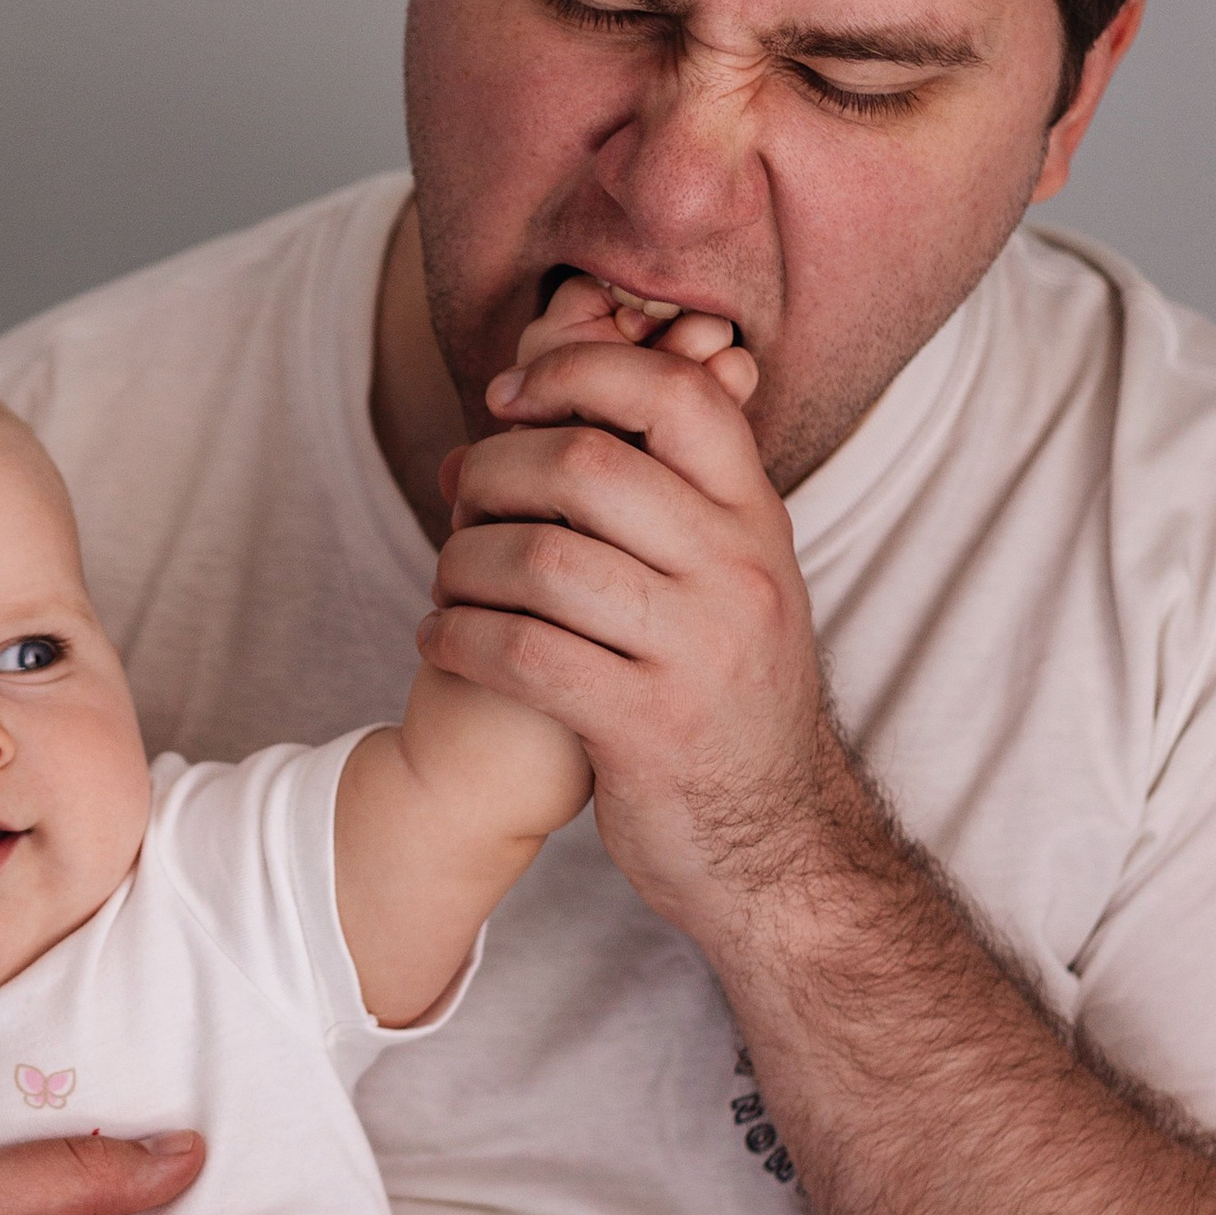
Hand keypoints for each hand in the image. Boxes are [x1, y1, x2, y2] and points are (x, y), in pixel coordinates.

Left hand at [419, 277, 840, 936]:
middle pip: (588, 465)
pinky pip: (523, 653)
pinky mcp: (646, 728)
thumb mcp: (717, 581)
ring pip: (542, 558)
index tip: (508, 395)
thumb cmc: (717, 695)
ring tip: (444, 579)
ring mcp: (698, 652)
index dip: (579, 372)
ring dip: (463, 560)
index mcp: (757, 520)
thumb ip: (637, 500)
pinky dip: (459, 637)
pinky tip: (439, 640)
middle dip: (496, 469)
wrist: (776, 843)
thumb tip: (491, 424)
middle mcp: (739, 574)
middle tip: (457, 497)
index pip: (676, 396)